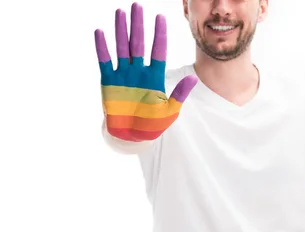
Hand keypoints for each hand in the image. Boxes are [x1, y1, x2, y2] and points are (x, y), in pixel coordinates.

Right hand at [94, 2, 197, 141]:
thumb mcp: (170, 110)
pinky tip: (101, 32)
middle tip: (137, 5)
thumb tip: (193, 78)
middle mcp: (139, 71)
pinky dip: (103, 47)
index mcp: (155, 76)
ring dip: (121, 30)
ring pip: (122, 47)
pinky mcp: (109, 81)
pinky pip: (105, 60)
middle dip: (138, 24)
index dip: (159, 35)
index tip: (160, 18)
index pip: (158, 51)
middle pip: (139, 43)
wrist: (132, 136)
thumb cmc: (152, 124)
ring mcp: (124, 74)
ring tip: (120, 12)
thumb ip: (179, 93)